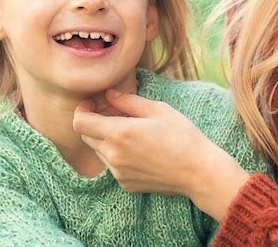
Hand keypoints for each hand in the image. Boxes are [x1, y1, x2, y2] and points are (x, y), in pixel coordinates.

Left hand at [73, 90, 249, 220]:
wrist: (198, 171)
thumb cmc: (181, 135)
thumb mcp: (157, 109)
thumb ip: (127, 101)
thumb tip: (108, 94)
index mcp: (119, 133)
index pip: (80, 122)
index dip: (83, 110)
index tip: (94, 103)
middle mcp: (113, 155)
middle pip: (86, 136)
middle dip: (95, 122)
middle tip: (115, 113)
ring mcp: (118, 173)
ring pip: (98, 150)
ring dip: (105, 138)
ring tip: (130, 130)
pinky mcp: (125, 184)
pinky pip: (112, 165)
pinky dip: (117, 153)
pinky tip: (139, 148)